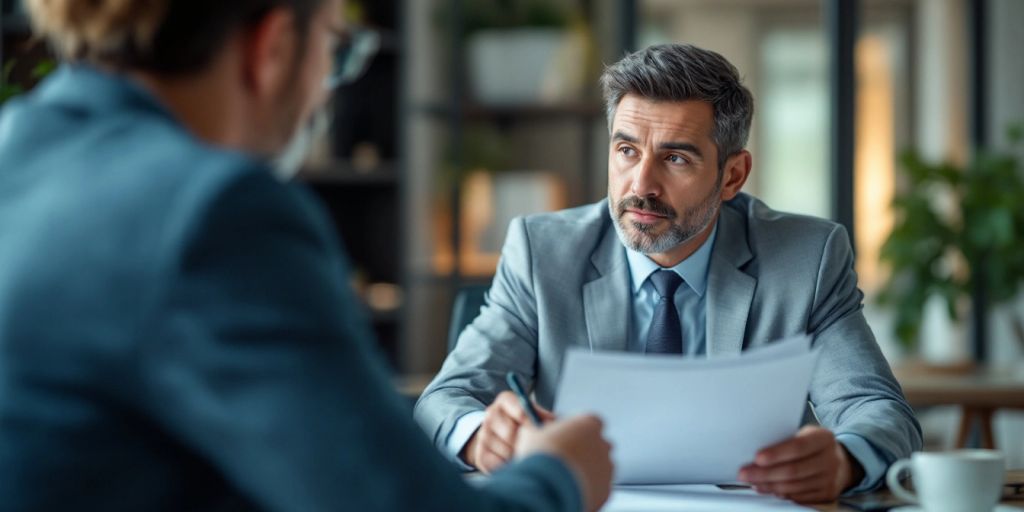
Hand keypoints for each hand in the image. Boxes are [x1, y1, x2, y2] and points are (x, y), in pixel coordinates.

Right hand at [461, 391, 554, 473]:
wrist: (500, 439)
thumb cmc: (525, 427)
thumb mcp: (536, 416)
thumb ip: (545, 417)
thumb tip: (554, 425)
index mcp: (506, 400)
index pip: (517, 407)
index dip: (529, 420)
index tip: (536, 429)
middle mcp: (491, 414)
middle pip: (511, 432)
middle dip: (525, 443)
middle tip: (534, 448)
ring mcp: (483, 434)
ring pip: (506, 450)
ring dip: (519, 456)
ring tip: (525, 455)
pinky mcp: (480, 453)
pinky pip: (498, 464)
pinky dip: (508, 467)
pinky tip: (513, 463)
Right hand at [517, 414, 613, 511]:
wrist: (548, 486)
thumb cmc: (542, 457)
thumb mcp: (531, 434)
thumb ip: (538, 429)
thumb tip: (531, 430)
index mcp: (588, 423)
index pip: (590, 421)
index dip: (577, 429)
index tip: (566, 436)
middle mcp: (602, 443)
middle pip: (597, 444)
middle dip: (584, 450)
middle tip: (565, 457)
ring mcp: (606, 467)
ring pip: (599, 466)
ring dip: (586, 469)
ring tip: (565, 476)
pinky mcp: (606, 489)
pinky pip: (598, 486)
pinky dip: (587, 487)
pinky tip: (570, 488)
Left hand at [737, 426, 863, 503]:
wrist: (841, 462)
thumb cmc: (814, 446)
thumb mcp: (805, 434)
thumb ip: (787, 441)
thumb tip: (757, 454)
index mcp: (824, 438)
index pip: (798, 447)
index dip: (776, 454)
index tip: (757, 458)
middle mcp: (830, 459)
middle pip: (793, 470)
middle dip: (765, 473)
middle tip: (745, 473)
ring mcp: (830, 479)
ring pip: (794, 486)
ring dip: (769, 485)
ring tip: (753, 482)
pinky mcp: (826, 494)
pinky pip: (799, 497)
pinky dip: (780, 494)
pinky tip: (768, 489)